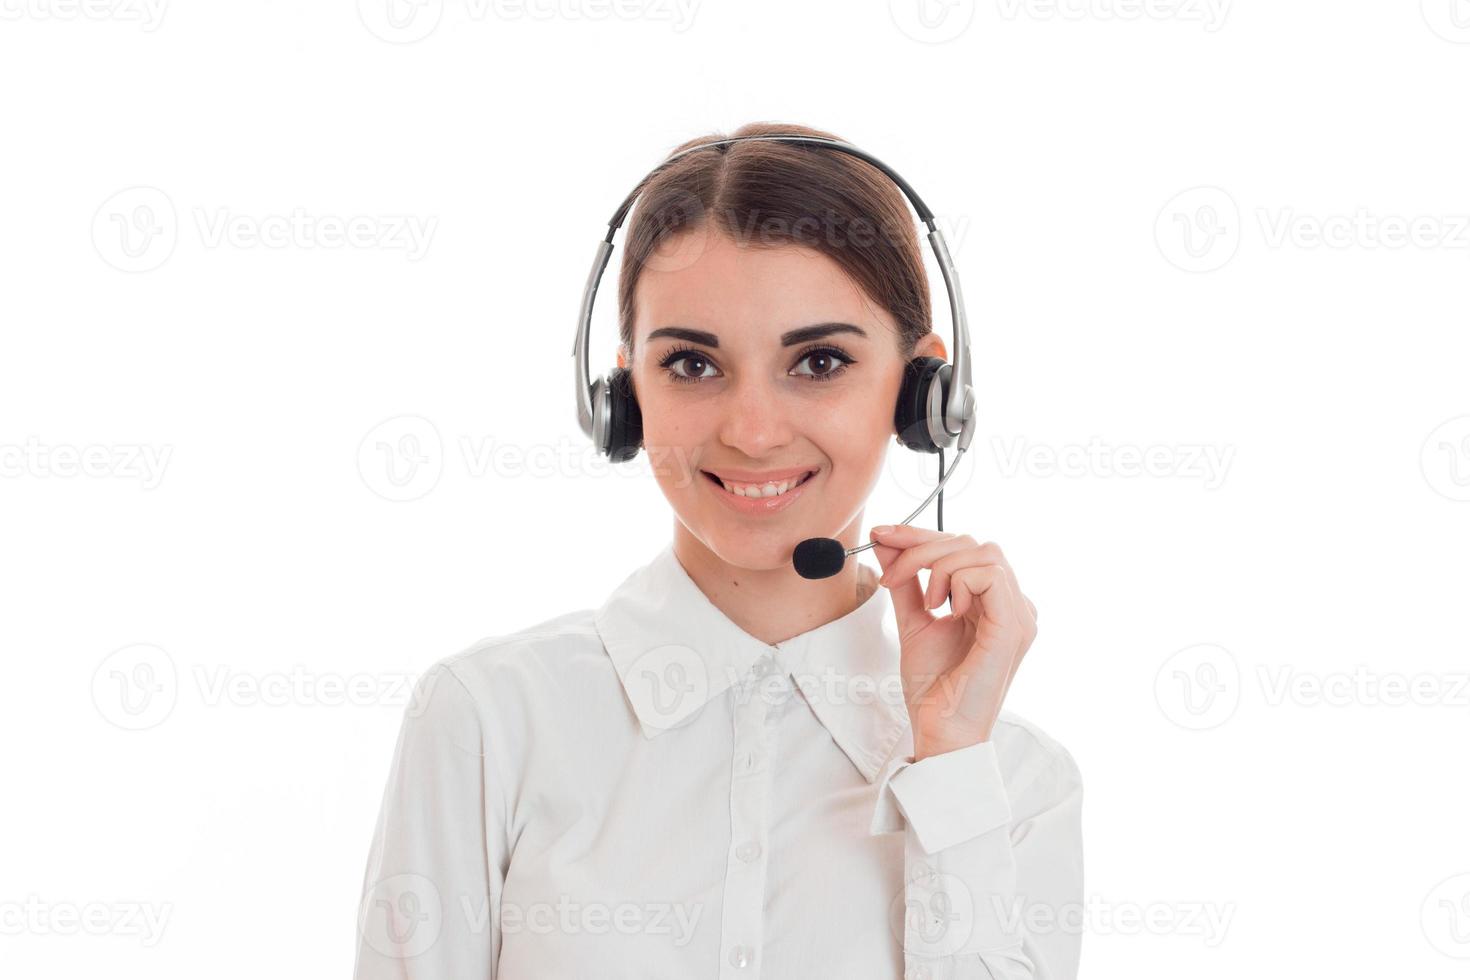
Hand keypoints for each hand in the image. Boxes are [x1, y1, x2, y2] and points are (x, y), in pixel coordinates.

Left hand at [869, 525, 1037, 760]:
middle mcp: (1013, 604)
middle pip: (973, 542)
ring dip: (941, 566)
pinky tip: (947, 610)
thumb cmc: (934, 688)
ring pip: (984, 550)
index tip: (882, 535)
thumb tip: (885, 543)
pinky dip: (959, 581)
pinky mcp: (1014, 627)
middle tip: (892, 573)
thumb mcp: (914, 622)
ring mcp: (1019, 614)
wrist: (941, 731)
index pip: (964, 547)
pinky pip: (991, 574)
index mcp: (994, 603)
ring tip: (928, 603)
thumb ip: (905, 582)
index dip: (921, 535)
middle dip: (922, 546)